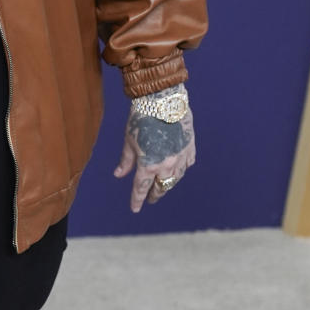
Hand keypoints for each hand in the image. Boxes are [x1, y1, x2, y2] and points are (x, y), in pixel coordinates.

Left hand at [114, 95, 195, 212]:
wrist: (162, 100)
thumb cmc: (141, 119)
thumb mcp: (129, 141)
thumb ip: (126, 161)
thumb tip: (119, 175)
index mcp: (148, 165)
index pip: (141, 188)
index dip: (137, 200)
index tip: (135, 209)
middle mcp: (166, 165)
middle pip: (161, 187)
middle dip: (155, 194)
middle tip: (151, 199)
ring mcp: (180, 157)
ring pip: (176, 178)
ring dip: (168, 184)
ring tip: (163, 186)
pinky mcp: (190, 147)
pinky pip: (187, 164)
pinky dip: (181, 169)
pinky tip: (178, 170)